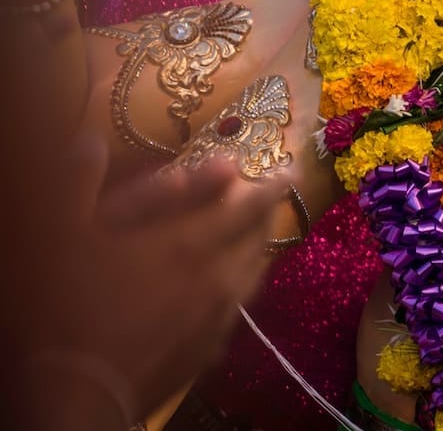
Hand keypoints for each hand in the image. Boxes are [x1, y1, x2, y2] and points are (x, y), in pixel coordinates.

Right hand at [11, 135, 284, 426]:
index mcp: (189, 243)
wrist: (76, 392)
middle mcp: (216, 279)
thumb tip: (89, 140)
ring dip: (257, 250)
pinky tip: (225, 292)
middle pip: (258, 239)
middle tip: (266, 199)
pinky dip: (238, 290)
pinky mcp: (207, 353)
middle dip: (266, 214)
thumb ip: (78, 181)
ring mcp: (216, 319)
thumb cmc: (67, 305)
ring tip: (253, 239)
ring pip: (253, 276)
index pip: (248, 205)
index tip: (290, 168)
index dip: (272, 184)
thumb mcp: (61, 233)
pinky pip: (237, 311)